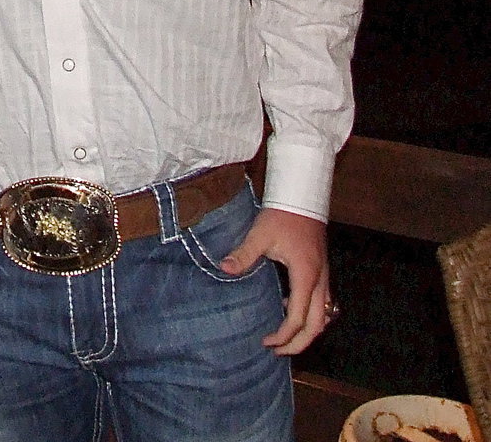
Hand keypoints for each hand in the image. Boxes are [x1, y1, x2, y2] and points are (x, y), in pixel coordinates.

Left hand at [220, 206, 330, 354]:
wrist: (302, 197)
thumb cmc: (282, 215)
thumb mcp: (260, 234)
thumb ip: (244, 254)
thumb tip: (224, 268)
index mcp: (306, 276)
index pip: (298, 319)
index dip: (283, 336)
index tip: (266, 342)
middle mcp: (320, 281)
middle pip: (317, 326)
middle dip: (299, 343)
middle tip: (278, 351)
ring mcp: (325, 277)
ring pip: (323, 316)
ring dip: (307, 331)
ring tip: (285, 336)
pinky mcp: (322, 271)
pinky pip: (322, 303)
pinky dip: (310, 315)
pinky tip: (288, 306)